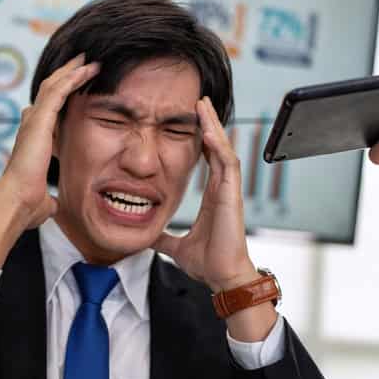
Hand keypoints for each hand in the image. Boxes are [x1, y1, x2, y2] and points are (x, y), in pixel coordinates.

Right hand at [0, 54, 99, 268]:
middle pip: (50, 91)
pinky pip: (59, 90)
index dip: (61, 96)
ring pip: (54, 85)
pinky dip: (73, 77)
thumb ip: (47, 196)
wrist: (17, 201)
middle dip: (66, 75)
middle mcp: (31, 125)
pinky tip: (87, 69)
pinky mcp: (40, 119)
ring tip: (87, 59)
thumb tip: (51, 204)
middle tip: (81, 62)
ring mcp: (34, 120)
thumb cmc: (27, 203)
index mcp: (33, 139)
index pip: (48, 110)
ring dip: (71, 70)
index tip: (74, 87)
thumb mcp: (42, 196)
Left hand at [154, 97, 256, 292]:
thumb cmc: (207, 262)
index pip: (207, 157)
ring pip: (223, 149)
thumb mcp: (176, 245)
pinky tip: (210, 130)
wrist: (222, 277)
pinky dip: (218, 146)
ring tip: (203, 104)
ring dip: (213, 126)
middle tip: (198, 100)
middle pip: (216, 146)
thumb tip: (146, 236)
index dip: (200, 137)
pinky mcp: (231, 196)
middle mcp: (222, 188)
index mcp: (212, 194)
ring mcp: (229, 190)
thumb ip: (164, 237)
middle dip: (208, 122)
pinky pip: (227, 164)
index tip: (190, 119)